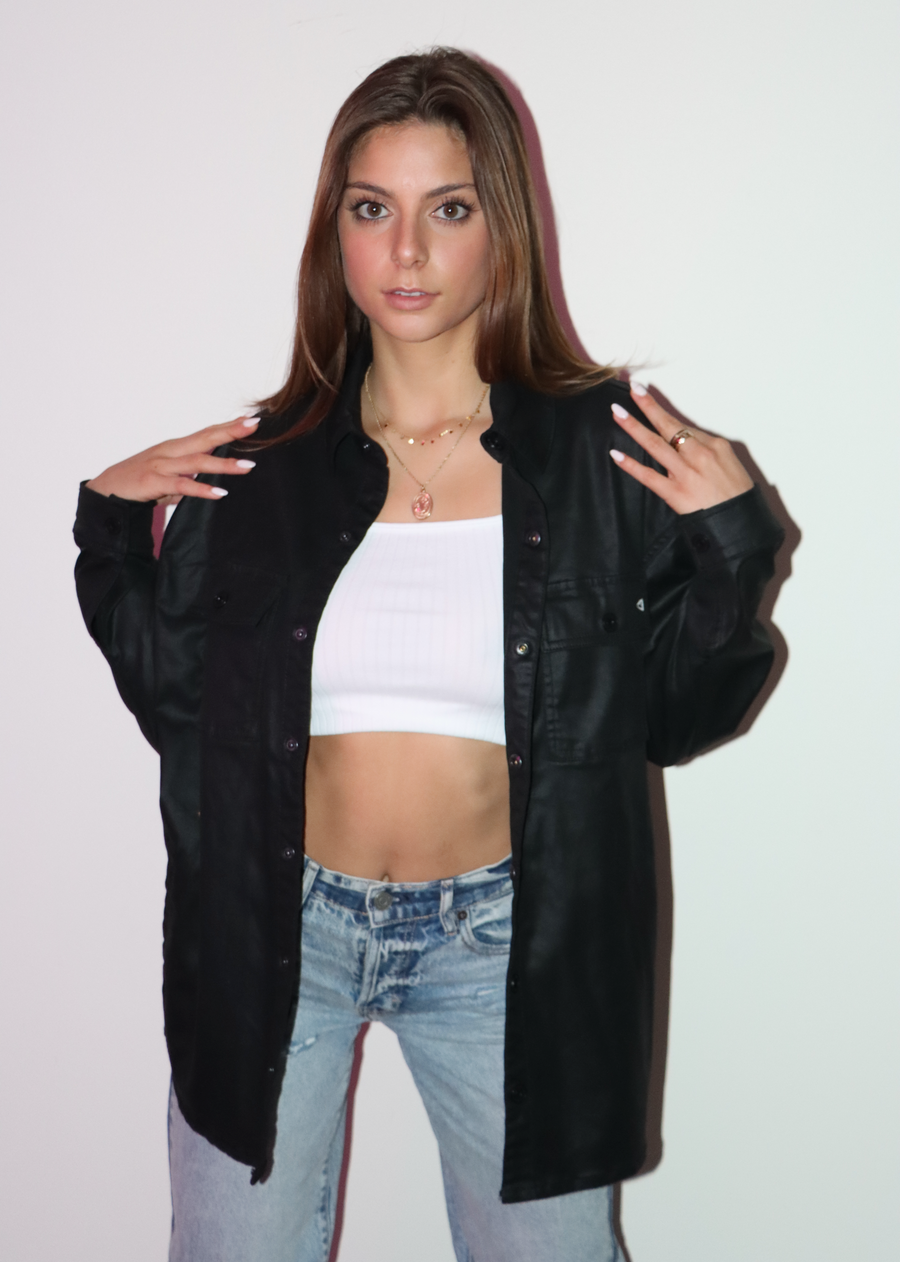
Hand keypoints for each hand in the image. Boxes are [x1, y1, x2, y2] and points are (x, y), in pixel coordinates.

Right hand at [86, 415, 259, 502]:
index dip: (229, 426)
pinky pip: (182, 486)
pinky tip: (220, 493)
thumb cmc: (140, 482)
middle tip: (254, 424)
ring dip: (224, 464)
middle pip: (205, 438)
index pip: (207, 433)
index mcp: (176, 447)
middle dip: (231, 432)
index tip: (251, 419)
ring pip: (197, 461)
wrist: (107, 491)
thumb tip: (211, 482)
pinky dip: (201, 489)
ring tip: (248, 466)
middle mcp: (170, 451)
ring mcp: (161, 465)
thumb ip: (191, 477)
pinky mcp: (154, 482)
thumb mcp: (170, 477)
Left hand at [609, 385, 752, 513]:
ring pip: (655, 444)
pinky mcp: (675, 493)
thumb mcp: (730, 465)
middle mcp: (699, 454)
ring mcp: (685, 473)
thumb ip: (707, 452)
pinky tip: (616, 454)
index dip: (663, 415)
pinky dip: (630, 465)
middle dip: (648, 406)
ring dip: (633, 427)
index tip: (648, 400)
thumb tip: (687, 444)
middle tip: (633, 389)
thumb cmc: (737, 496)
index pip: (685, 428)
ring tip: (616, 412)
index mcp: (715, 445)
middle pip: (669, 425)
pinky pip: (648, 476)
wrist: (741, 523)